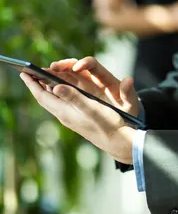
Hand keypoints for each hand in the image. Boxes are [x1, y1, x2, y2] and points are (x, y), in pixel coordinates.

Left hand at [20, 57, 139, 163]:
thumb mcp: (91, 108)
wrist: (118, 141)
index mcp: (65, 112)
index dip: (32, 85)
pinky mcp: (78, 117)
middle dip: (36, 85)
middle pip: (45, 98)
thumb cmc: (107, 123)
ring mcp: (71, 117)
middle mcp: (65, 115)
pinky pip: (61, 102)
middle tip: (29, 72)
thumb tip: (56, 86)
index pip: (43, 96)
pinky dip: (58, 92)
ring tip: (41, 77)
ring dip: (46, 88)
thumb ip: (74, 97)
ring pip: (53, 100)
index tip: (23, 73)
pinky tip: (61, 89)